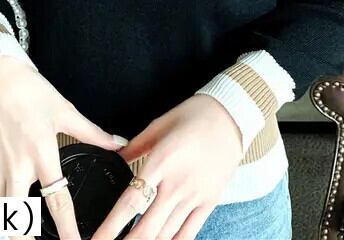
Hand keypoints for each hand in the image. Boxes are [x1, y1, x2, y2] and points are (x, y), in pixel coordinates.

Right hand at [0, 55, 126, 239]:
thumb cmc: (27, 90)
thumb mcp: (64, 110)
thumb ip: (92, 132)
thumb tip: (117, 142)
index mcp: (41, 153)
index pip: (56, 201)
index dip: (68, 229)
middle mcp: (16, 167)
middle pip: (18, 219)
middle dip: (28, 236)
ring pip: (1, 212)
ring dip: (13, 224)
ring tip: (27, 230)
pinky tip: (9, 208)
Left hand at [92, 94, 243, 239]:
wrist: (232, 115)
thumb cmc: (195, 115)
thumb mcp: (159, 124)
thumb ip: (135, 146)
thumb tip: (116, 158)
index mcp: (161, 161)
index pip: (131, 202)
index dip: (111, 226)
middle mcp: (178, 183)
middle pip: (147, 228)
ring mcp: (195, 196)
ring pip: (166, 235)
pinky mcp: (210, 201)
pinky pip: (189, 232)